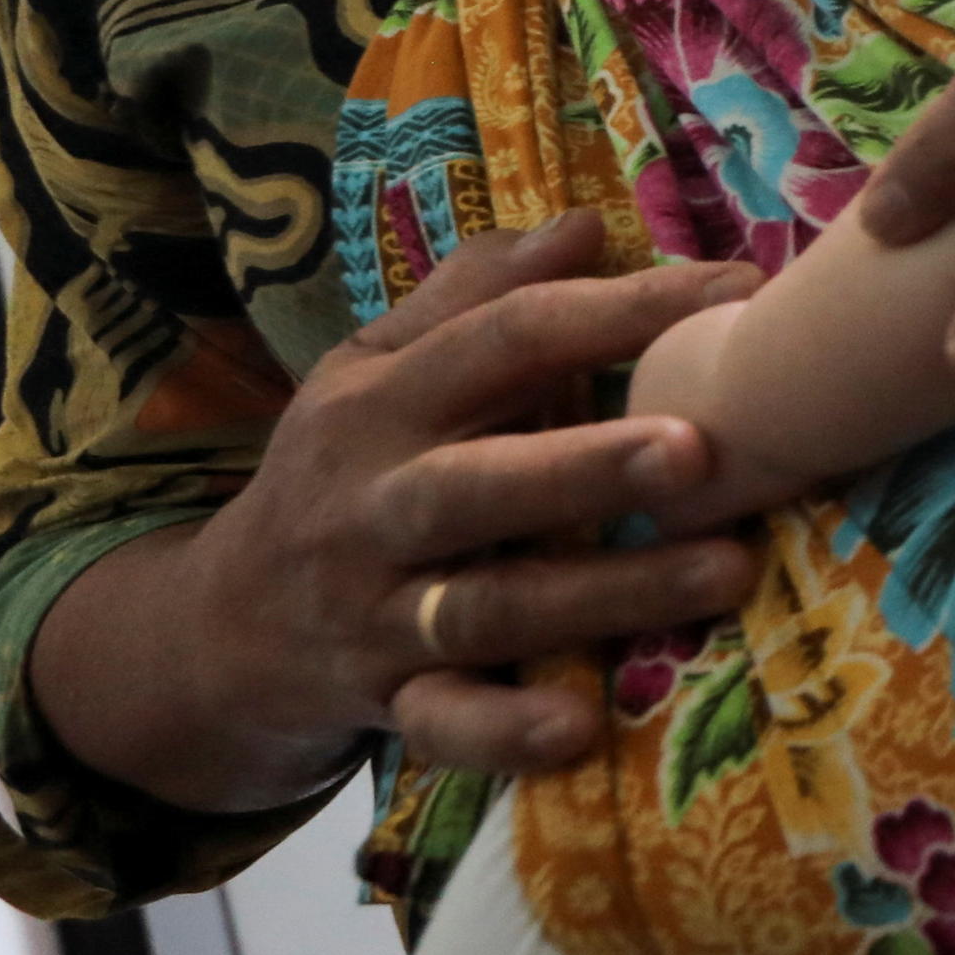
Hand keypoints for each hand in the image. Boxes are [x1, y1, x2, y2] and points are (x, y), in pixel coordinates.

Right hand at [33, 218, 767, 805]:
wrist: (215, 630)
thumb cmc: (340, 473)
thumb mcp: (371, 370)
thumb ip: (472, 296)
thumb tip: (585, 223)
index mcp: (377, 404)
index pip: (503, 341)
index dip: (619, 312)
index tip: (739, 294)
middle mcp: (370, 506)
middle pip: (481, 482)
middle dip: (589, 467)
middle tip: (704, 447)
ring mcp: (376, 612)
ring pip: (487, 606)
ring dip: (606, 594)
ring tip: (727, 571)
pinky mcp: (385, 704)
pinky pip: (444, 725)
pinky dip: (506, 731)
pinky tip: (584, 726)